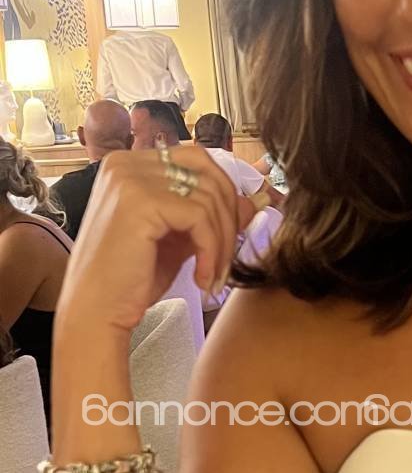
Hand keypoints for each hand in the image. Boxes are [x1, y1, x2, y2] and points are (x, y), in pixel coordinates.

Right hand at [57, 146, 243, 338]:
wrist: (96, 312)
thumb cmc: (131, 280)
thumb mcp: (179, 240)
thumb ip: (210, 216)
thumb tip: (255, 202)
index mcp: (130, 165)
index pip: (197, 160)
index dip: (224, 195)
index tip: (232, 234)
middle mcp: (126, 163)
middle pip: (207, 172)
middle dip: (229, 217)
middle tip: (227, 258)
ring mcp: (130, 178)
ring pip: (208, 197)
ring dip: (222, 243)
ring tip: (213, 276)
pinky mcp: (140, 201)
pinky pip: (200, 217)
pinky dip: (211, 250)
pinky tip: (202, 278)